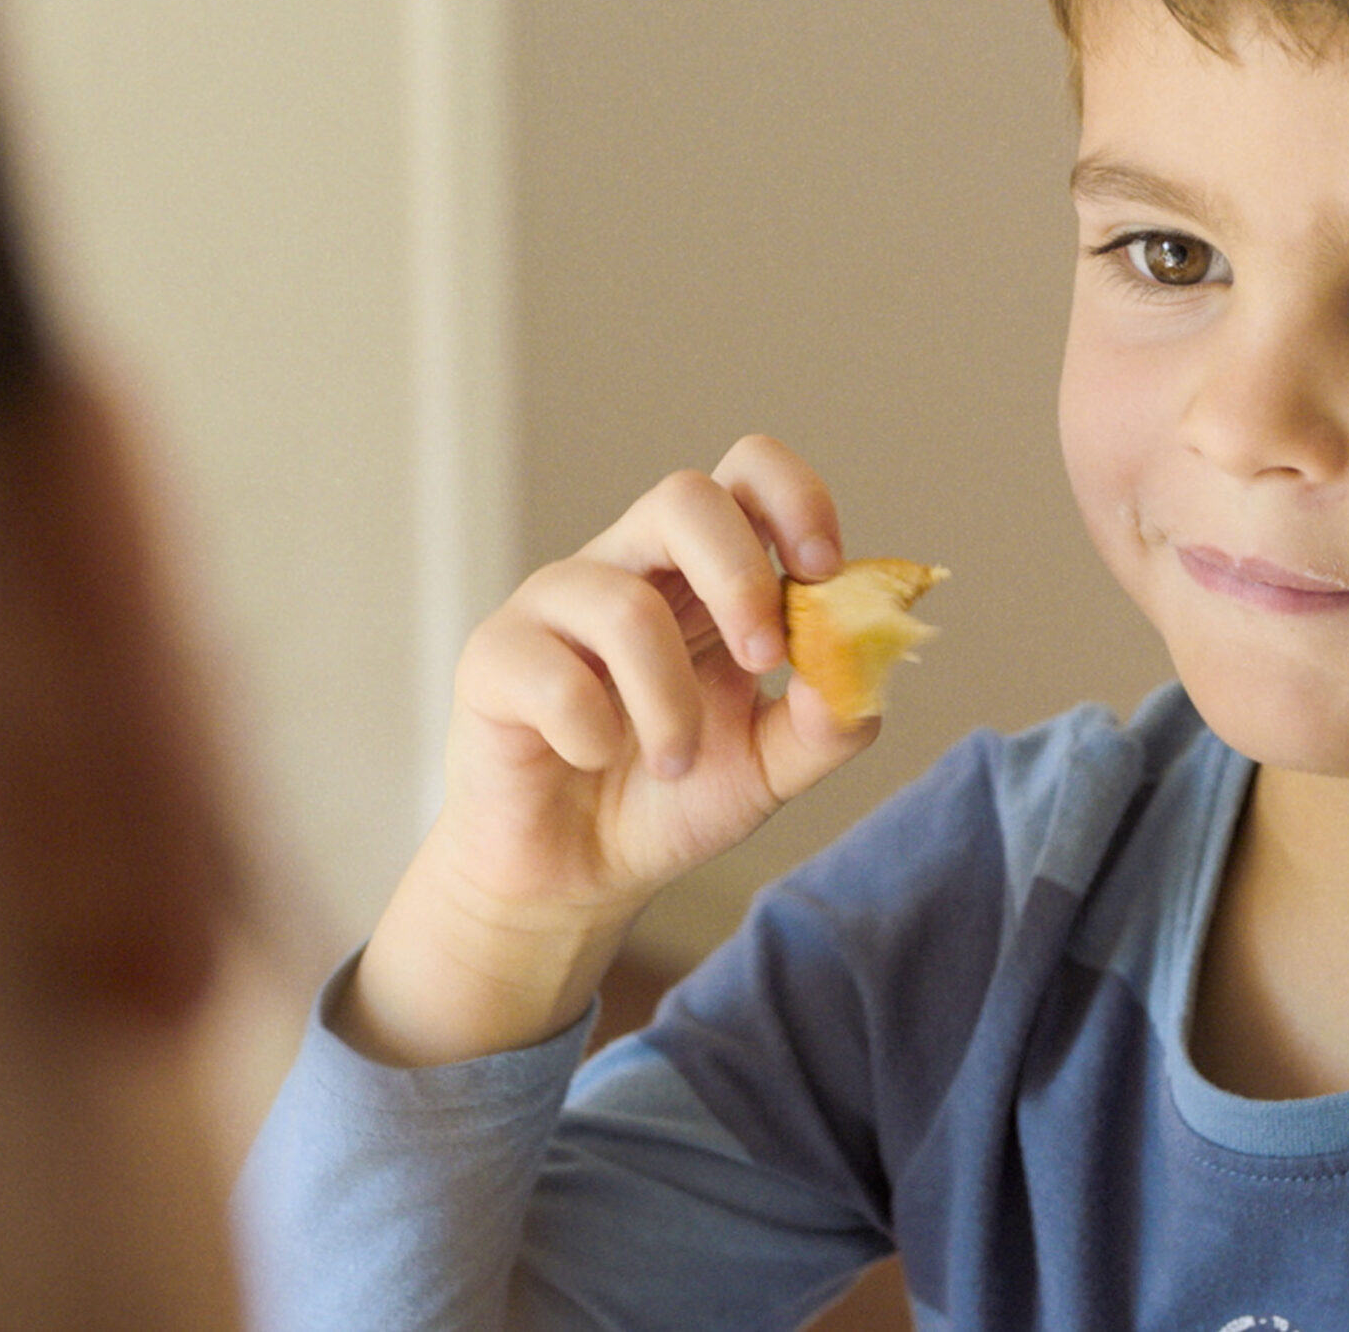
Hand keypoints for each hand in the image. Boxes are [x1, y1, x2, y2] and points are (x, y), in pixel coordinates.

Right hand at [339, 435, 875, 1064]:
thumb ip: (827, 723)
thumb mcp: (771, 767)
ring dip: (670, 701)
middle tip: (765, 658)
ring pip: (624, 604)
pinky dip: (592, 732)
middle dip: (740, 577)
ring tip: (677, 763)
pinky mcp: (493, 657)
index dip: (797, 499)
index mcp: (704, 572)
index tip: (824, 571)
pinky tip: (592, 759)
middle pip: (684, 496)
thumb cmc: (671, 795)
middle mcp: (630, 566)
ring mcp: (556, 605)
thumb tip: (856, 679)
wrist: (577, 874)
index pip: (749, 474)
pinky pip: (552, 674)